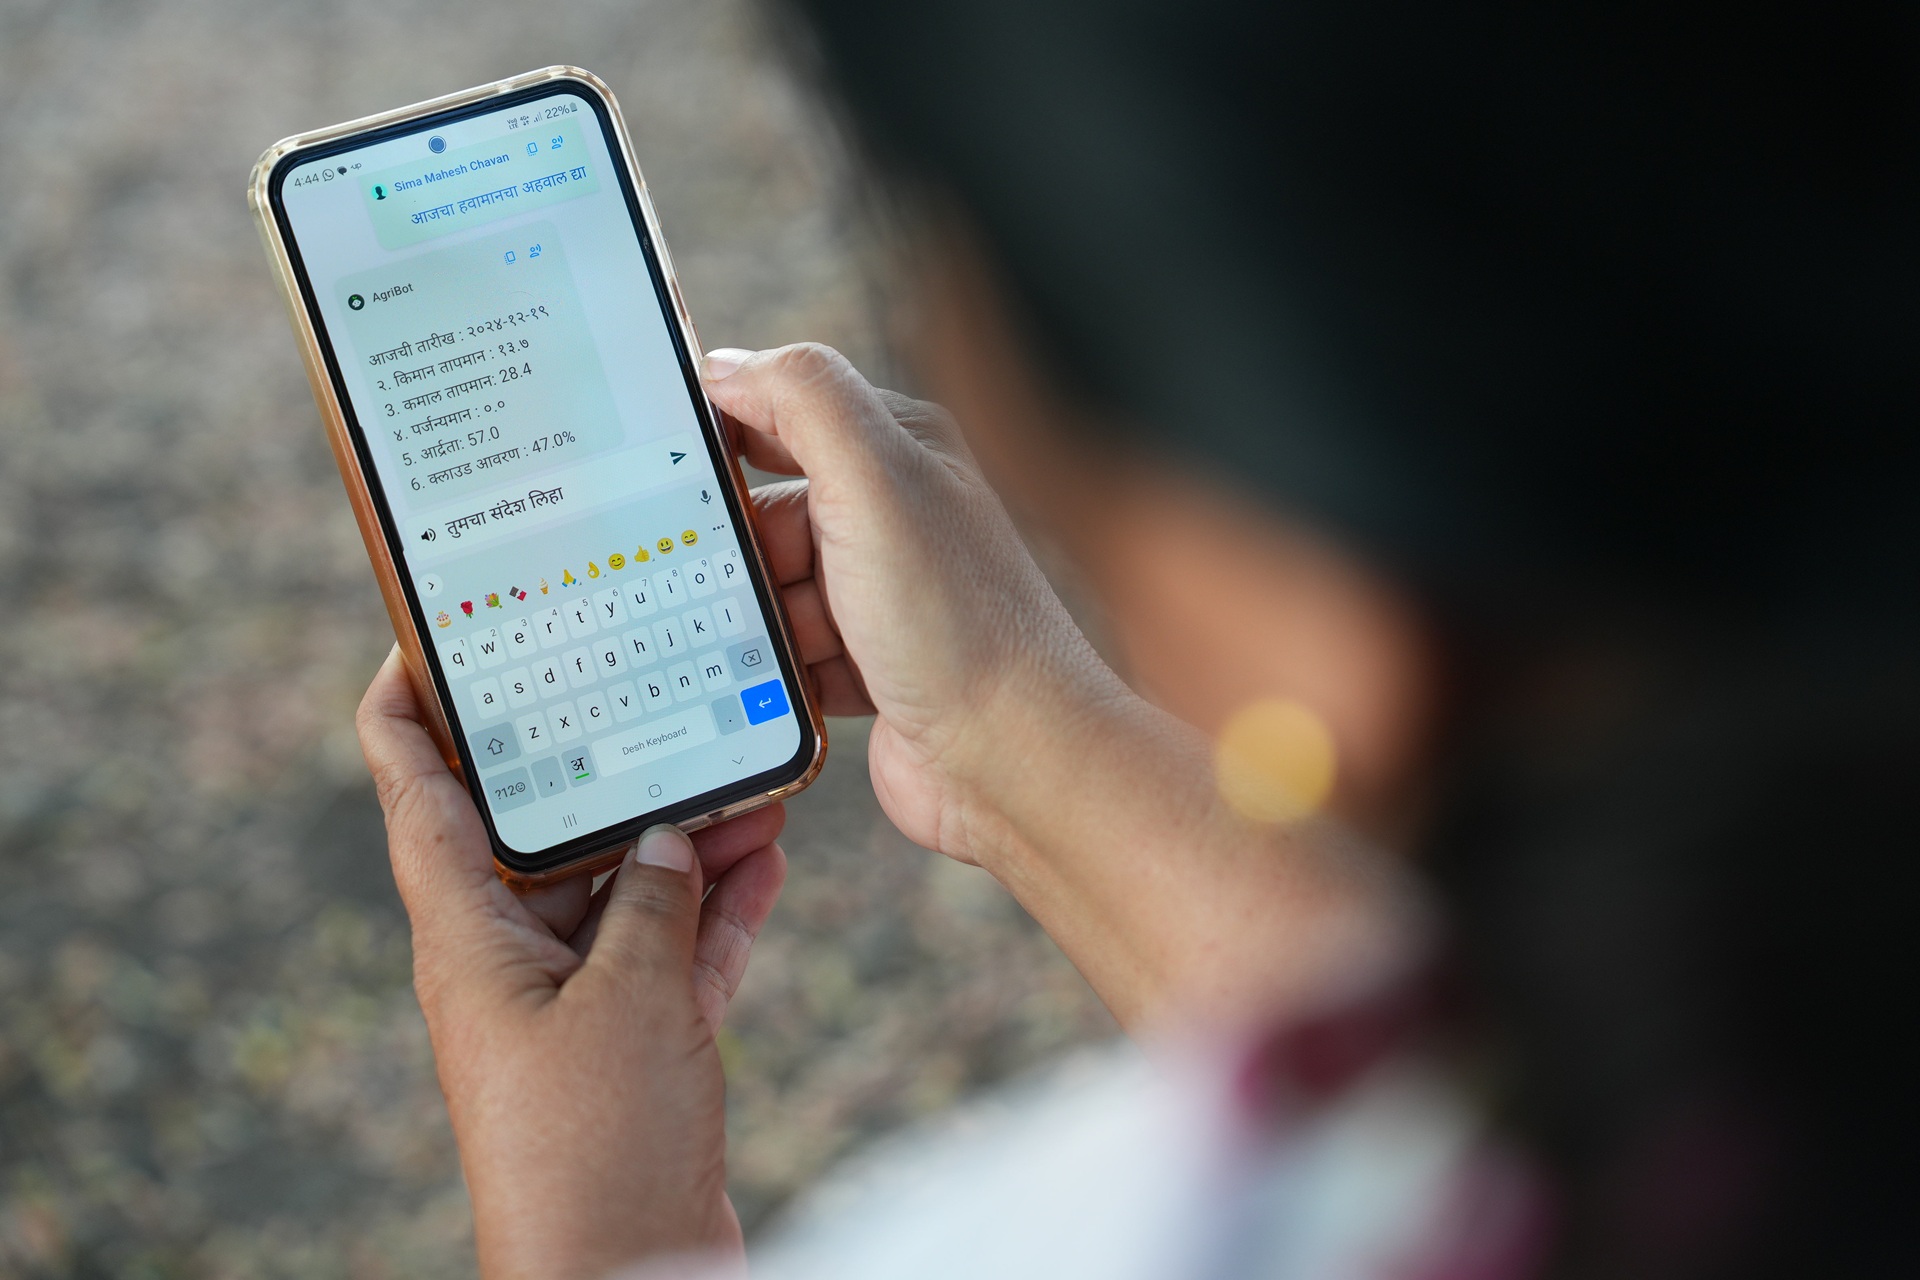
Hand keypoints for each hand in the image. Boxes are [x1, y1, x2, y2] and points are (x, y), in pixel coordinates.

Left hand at [357, 647, 784, 1279]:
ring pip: (624, 888)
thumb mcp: (629, 1002)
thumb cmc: (593, 1150)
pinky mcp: (630, 1046)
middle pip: (542, 831)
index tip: (435, 632)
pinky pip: (670, 953)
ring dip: (683, 837)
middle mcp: (509, 960)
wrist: (627, 1275)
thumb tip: (674, 835)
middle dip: (605, 766)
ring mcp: (572, 1005)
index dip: (406, 701)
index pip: (409, 788)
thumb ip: (656, 904)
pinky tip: (764, 860)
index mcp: (465, 937)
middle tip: (654, 689)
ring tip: (749, 780)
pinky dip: (714, 911)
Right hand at [709, 344, 1126, 861]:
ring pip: (768, 588)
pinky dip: (768, 670)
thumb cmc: (957, 620)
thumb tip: (729, 367)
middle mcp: (893, 517)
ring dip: (746, 614)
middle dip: (727, 542)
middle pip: (764, 508)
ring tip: (746, 637)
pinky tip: (766, 684)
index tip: (658, 458)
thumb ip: (804, 400)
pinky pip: (783, 656)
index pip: (786, 410)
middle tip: (690, 567)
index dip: (721, 429)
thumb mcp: (876, 480)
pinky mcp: (864, 666)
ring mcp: (878, 597)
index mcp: (901, 451)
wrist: (1013, 760)